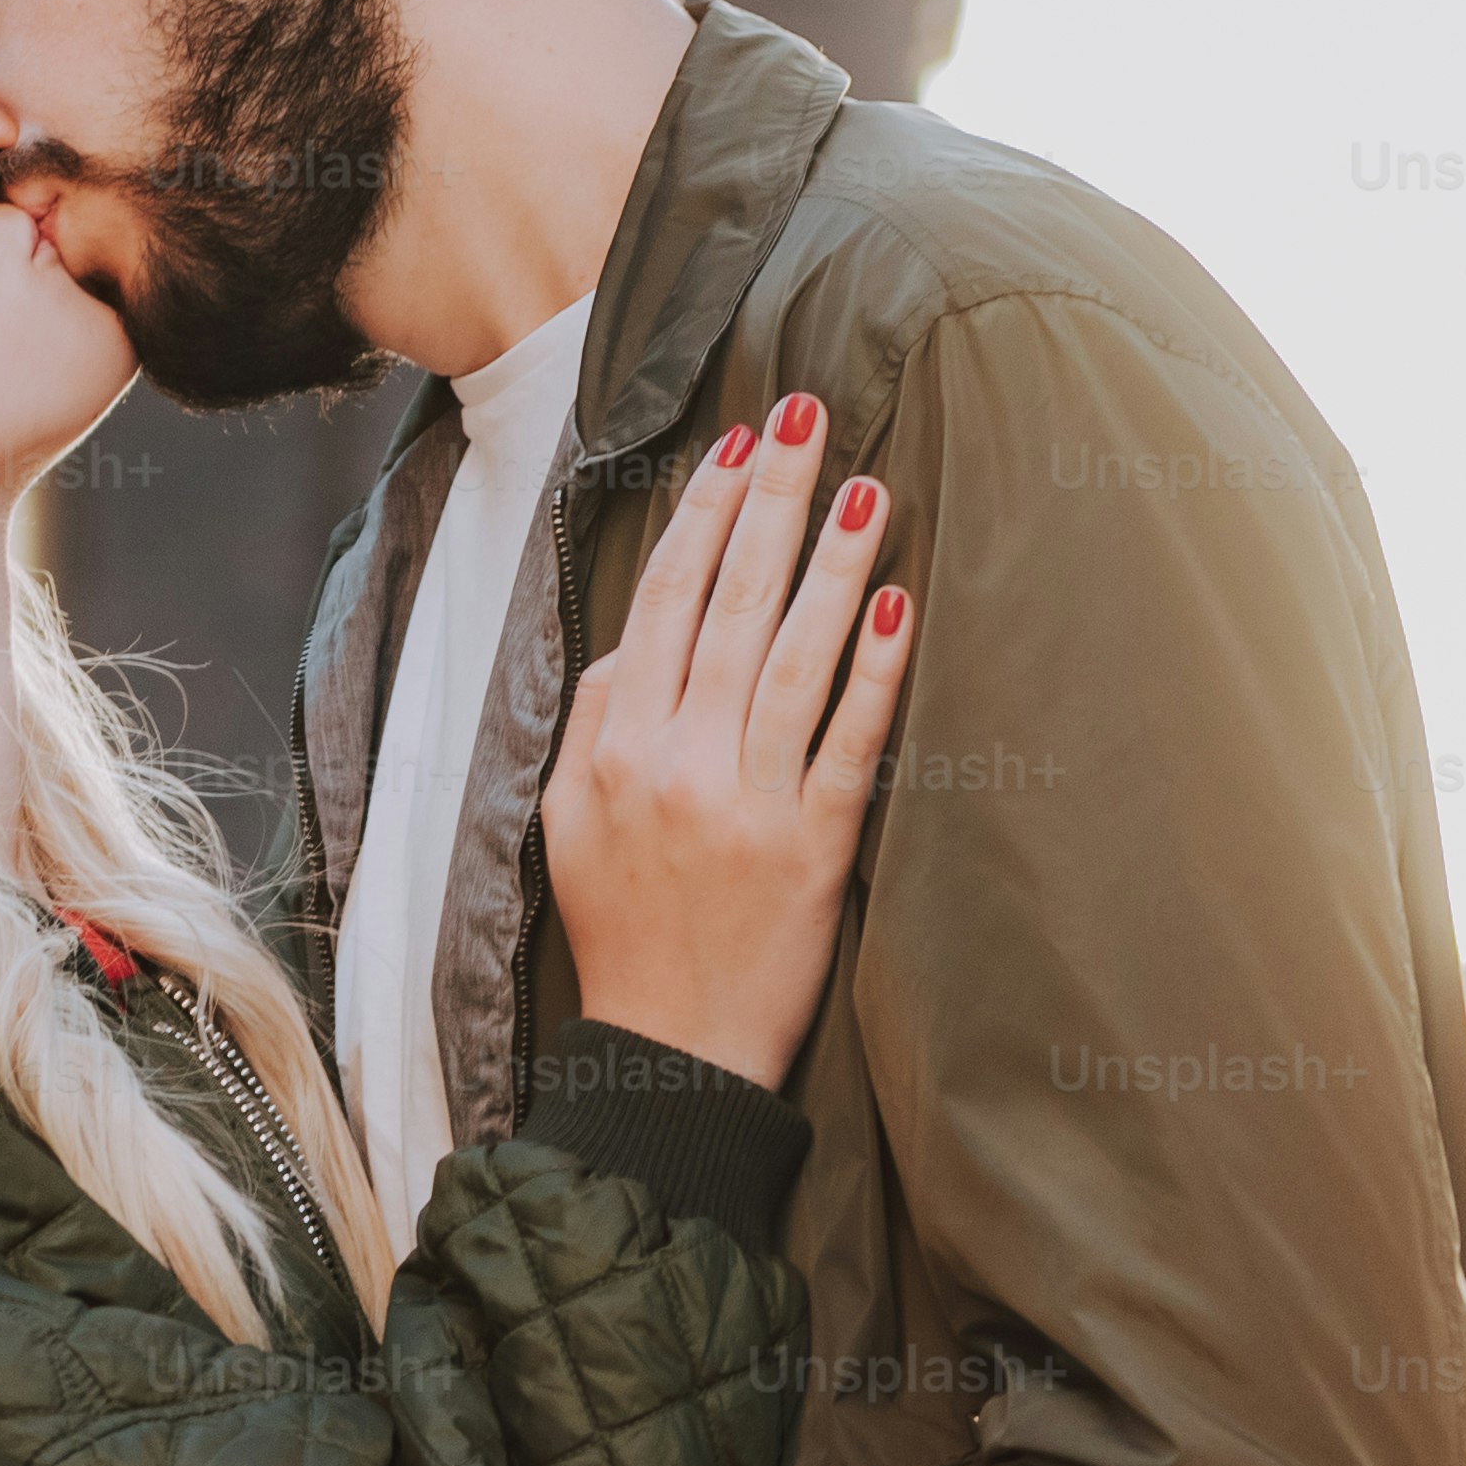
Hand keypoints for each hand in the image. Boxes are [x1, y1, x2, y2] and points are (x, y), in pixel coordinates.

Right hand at [542, 391, 917, 1085]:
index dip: (701, 517)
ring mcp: (745, 804)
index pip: (661, 603)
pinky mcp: (812, 849)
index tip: (736, 446)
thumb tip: (639, 639)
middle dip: (771, 500)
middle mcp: (674, 764)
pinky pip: (848, 743)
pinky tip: (899, 604)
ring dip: (832, 564)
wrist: (668, 1053)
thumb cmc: (622, 932)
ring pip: (792, 658)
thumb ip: (594, 721)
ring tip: (867, 482)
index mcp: (612, 749)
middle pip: (729, 605)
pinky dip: (875, 672)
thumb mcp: (566, 824)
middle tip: (808, 411)